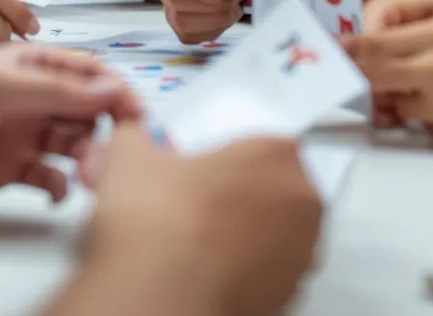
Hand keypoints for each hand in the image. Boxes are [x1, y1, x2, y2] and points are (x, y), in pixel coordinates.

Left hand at [0, 46, 143, 203]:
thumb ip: (53, 89)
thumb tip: (109, 88)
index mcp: (29, 64)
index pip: (89, 73)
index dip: (116, 92)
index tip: (138, 115)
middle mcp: (29, 97)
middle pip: (88, 112)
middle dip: (107, 131)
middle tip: (113, 154)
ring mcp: (19, 134)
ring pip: (74, 145)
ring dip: (88, 159)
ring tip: (85, 175)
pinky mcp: (7, 170)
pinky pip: (49, 177)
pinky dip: (60, 185)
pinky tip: (57, 190)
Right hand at [82, 125, 321, 315]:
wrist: (160, 292)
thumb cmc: (162, 225)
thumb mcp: (132, 155)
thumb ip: (137, 138)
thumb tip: (132, 139)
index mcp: (276, 155)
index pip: (261, 143)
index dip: (228, 155)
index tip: (205, 168)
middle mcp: (301, 203)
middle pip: (274, 187)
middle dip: (242, 193)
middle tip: (199, 202)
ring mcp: (300, 253)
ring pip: (276, 232)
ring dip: (247, 232)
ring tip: (199, 239)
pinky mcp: (289, 294)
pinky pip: (269, 272)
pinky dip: (245, 269)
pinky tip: (208, 268)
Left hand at [345, 0, 432, 149]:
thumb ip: (412, 14)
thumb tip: (366, 30)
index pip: (370, 43)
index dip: (343, 51)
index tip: (329, 52)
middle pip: (369, 77)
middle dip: (355, 80)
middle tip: (347, 79)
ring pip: (390, 107)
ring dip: (389, 103)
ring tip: (406, 94)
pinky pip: (422, 127)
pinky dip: (423, 120)